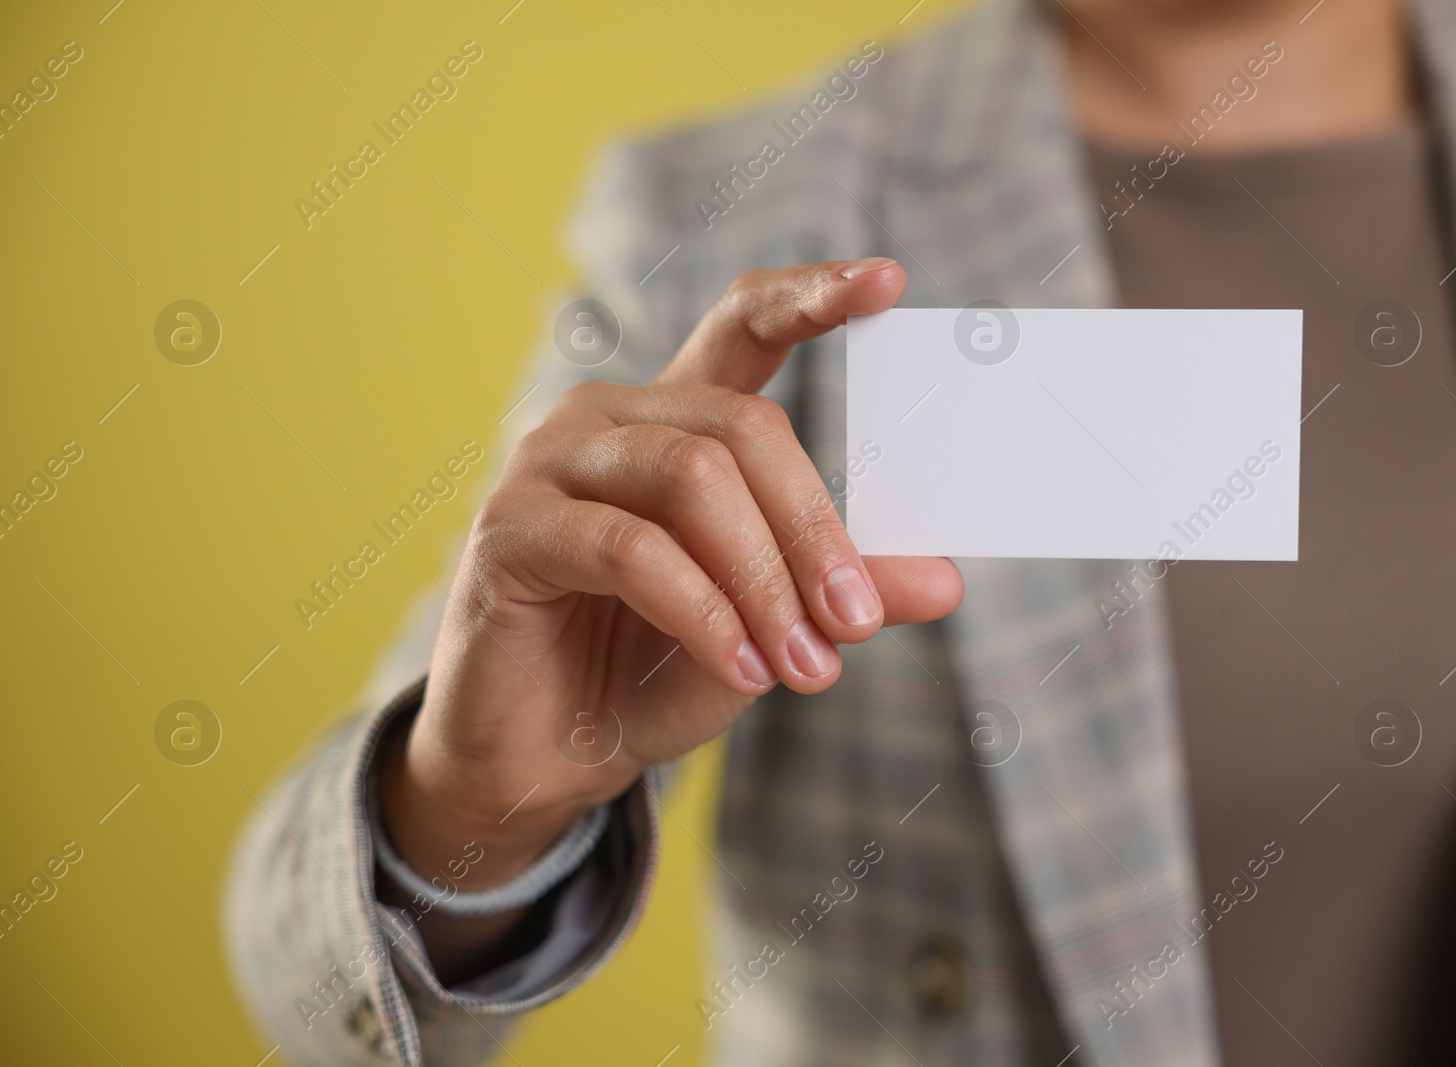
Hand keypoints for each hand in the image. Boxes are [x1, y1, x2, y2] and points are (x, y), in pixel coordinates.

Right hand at [378, 260, 962, 968]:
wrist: (549, 759)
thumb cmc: (653, 675)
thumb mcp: (770, 628)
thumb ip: (841, 590)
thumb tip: (944, 582)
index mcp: (676, 421)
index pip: (742, 327)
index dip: (809, 296)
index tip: (888, 281)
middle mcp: (610, 419)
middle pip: (743, 425)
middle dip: (815, 529)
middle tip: (855, 622)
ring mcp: (550, 463)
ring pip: (692, 476)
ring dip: (764, 578)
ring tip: (803, 664)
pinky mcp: (511, 527)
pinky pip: (631, 549)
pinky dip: (702, 611)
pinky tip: (741, 666)